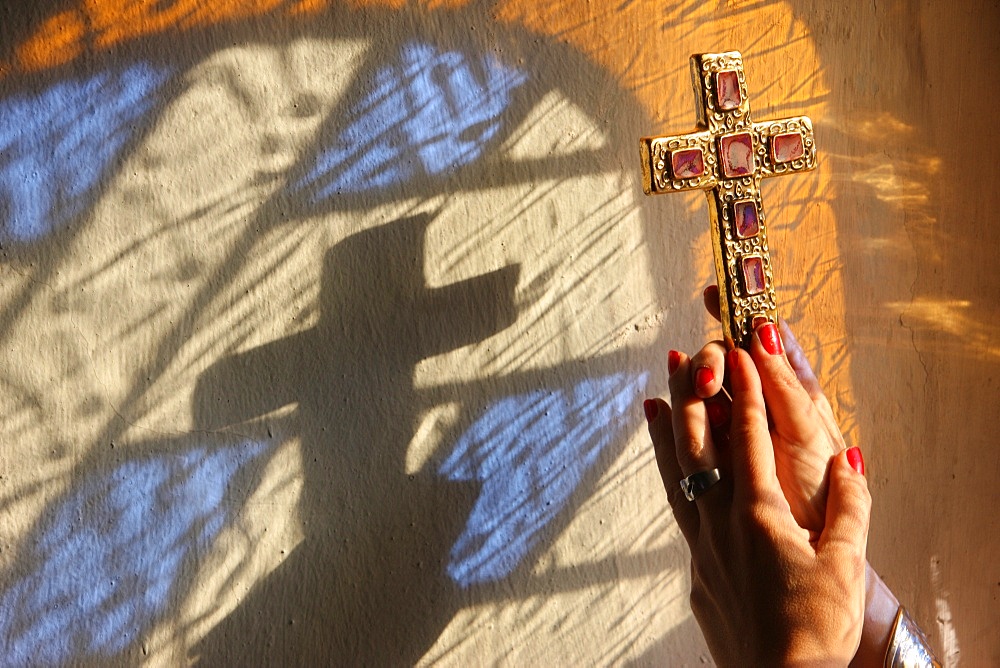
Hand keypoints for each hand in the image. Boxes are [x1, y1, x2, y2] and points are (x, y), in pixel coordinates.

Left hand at [645, 346, 870, 665]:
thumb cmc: (815, 629)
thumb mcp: (846, 565)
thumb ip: (849, 507)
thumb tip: (849, 459)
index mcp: (759, 512)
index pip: (751, 437)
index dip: (746, 390)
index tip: (738, 351)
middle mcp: (721, 521)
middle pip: (699, 445)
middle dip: (692, 396)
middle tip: (682, 356)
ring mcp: (702, 546)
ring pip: (676, 476)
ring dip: (666, 433)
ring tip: (652, 399)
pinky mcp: (697, 570)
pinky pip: (678, 510)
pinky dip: (671, 480)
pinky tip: (673, 476)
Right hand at [688, 285, 845, 533]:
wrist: (811, 550)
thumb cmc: (820, 494)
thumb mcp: (809, 433)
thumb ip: (785, 384)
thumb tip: (764, 330)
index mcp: (793, 393)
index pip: (763, 338)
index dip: (740, 312)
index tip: (714, 294)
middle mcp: (762, 405)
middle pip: (725, 361)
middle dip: (710, 358)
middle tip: (708, 379)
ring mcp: (736, 432)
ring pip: (703, 392)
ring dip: (691, 382)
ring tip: (693, 390)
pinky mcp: (715, 460)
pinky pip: (691, 428)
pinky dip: (673, 414)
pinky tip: (658, 407)